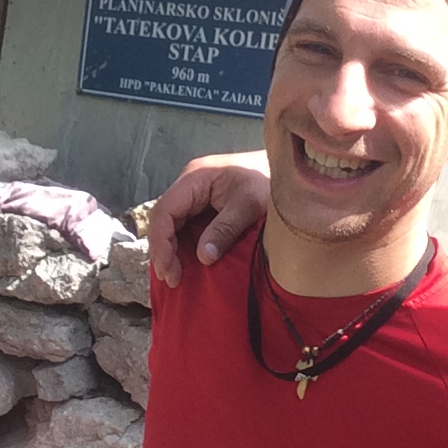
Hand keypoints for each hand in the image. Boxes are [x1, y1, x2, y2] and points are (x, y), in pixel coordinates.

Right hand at [149, 149, 270, 287]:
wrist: (287, 168)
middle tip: (172, 279)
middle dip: (163, 250)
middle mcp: (189, 183)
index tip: (167, 269)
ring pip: (172, 223)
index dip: (161, 243)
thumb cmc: (267, 180)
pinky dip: (182, 244)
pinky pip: (185, 224)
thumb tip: (203, 257)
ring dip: (170, 249)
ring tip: (175, 276)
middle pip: (164, 219)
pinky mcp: (204, 202)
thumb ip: (224, 230)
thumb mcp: (248, 206)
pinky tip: (185, 262)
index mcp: (194, 177)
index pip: (164, 211)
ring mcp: (195, 192)